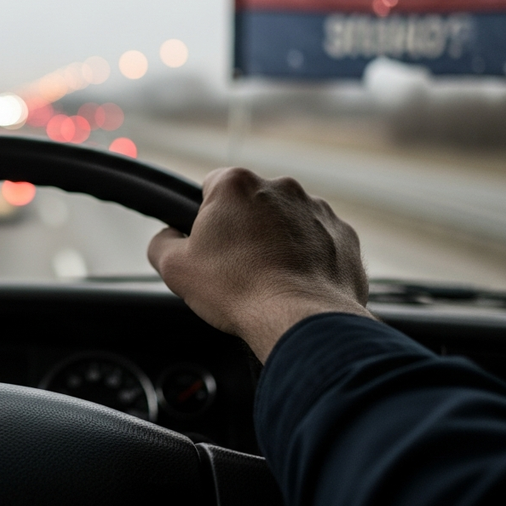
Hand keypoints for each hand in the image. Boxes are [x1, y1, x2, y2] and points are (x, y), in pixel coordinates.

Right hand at [148, 167, 369, 361]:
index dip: (205, 219)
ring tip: (269, 280)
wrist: (302, 320)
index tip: (209, 246)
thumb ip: (161, 243)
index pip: (210, 187)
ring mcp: (317, 210)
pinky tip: (295, 284)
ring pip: (287, 221)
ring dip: (277, 243)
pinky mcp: (344, 235)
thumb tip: (167, 238)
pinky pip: (318, 241)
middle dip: (244, 230)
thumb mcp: (174, 269)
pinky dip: (308, 258)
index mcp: (236, 185)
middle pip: (252, 204)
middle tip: (236, 267)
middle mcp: (281, 187)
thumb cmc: (239, 291)